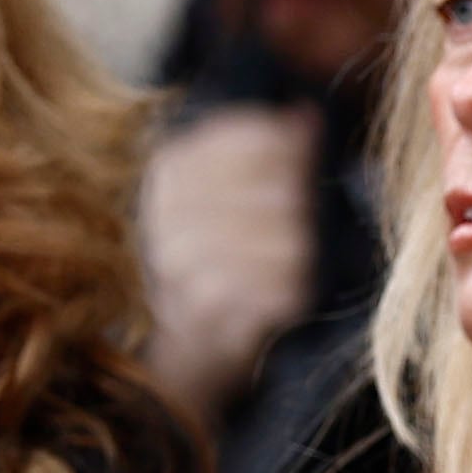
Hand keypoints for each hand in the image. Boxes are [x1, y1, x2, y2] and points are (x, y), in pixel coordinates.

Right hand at [139, 103, 319, 422]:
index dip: (291, 152)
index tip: (296, 169)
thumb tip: (306, 116)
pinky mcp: (215, 314)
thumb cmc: (201, 265)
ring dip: (300, 255)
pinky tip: (276, 297)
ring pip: (291, 240)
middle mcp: (168, 217)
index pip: (254, 139)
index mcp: (165, 174)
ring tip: (280, 266)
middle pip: (282, 192)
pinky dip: (295, 292)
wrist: (169, 356)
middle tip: (291, 230)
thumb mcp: (214, 198)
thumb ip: (263, 152)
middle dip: (300, 211)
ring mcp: (188, 267)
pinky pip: (289, 288)